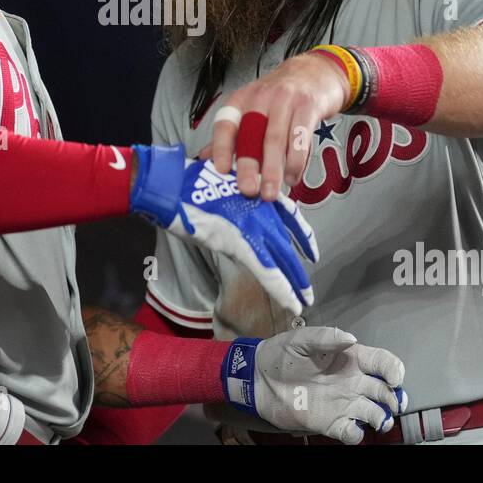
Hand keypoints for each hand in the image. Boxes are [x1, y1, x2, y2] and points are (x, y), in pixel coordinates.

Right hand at [130, 146, 317, 315]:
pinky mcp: (240, 243)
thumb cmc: (189, 181)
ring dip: (294, 281)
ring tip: (305, 298)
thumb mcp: (220, 183)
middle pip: (287, 243)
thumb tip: (234, 210)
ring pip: (282, 260)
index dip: (302, 234)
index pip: (289, 216)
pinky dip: (280, 288)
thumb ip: (234, 198)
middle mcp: (260, 210)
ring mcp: (252, 227)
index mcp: (257, 194)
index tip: (310, 249)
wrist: (173, 185)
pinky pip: (266, 270)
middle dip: (297, 267)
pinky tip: (291, 301)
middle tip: (307, 287)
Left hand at [210, 53, 348, 199]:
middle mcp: (261, 98)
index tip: (221, 170)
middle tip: (248, 190)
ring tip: (271, 192)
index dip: (220, 147)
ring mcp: (285, 100)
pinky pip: (301, 137)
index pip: (225, 124)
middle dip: (248, 165)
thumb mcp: (253, 108)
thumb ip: (232, 135)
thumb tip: (205, 160)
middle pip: (251, 135)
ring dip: (274, 169)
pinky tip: (292, 177)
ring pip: (276, 139)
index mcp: (241, 100)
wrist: (315, 71)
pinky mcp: (308, 106)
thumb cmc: (280, 96)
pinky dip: (297, 161)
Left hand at [226, 327, 406, 444]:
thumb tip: (351, 338)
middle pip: (385, 391)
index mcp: (349, 358)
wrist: (258, 380)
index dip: (394, 370)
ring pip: (374, 413)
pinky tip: (351, 428)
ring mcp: (343, 404)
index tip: (394, 378)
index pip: (382, 362)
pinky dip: (356, 434)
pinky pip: (352, 433)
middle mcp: (352, 382)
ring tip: (378, 420)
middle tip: (393, 403)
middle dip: (394, 398)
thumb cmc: (280, 355)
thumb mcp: (301, 339)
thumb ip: (326, 337)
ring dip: (382, 418)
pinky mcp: (331, 423)